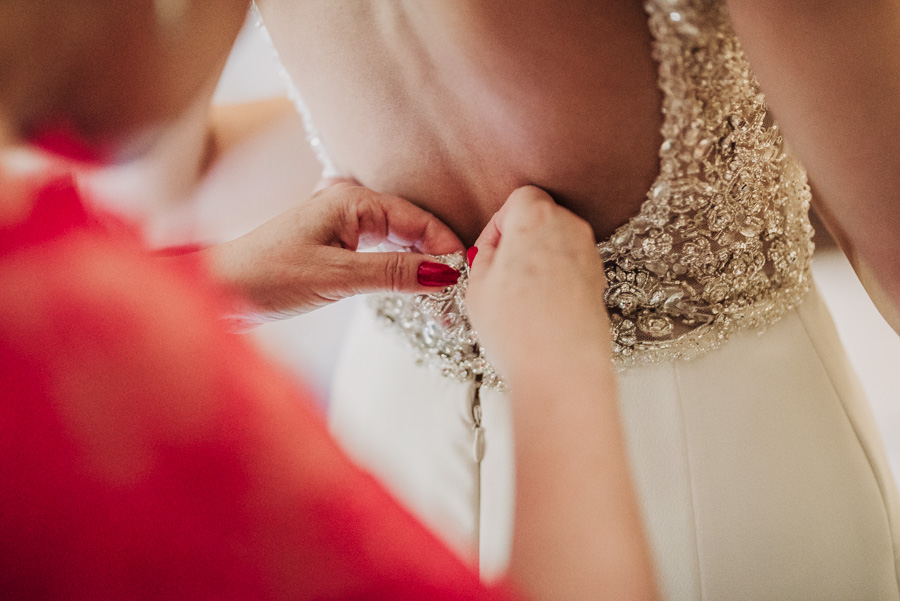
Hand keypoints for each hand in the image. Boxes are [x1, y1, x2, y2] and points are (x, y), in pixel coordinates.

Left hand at [202, 181, 463, 326]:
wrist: (218, 290)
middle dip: (437, 256)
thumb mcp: (337, 277)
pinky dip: (399, 266)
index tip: (468, 275)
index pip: (416, 219)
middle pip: (411, 225)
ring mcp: (341, 222)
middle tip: (461, 291)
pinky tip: (413, 284)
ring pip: (397, 238)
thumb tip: (444, 274)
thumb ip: (393, 273)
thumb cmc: (267, 277)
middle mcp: (349, 202)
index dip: (445, 245)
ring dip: (420, 263)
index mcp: (351, 199)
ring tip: (443, 293)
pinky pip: (380, 249)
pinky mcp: (334, 243)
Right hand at [465, 185, 610, 381]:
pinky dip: (555, 279)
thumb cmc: (517, 328)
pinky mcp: (600, 282)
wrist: (561, 369)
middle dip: (519, 240)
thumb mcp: (477, 286)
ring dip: (538, 260)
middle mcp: (571, 228)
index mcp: (537, 217)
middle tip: (499, 274)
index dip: (498, 224)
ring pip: (558, 243)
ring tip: (517, 297)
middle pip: (542, 217)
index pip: (519, 198)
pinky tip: (539, 309)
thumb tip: (493, 252)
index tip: (487, 252)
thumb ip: (485, 256)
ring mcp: (590, 255)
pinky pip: (571, 268)